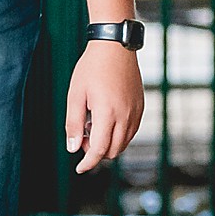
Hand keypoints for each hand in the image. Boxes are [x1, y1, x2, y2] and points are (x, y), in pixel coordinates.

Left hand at [66, 41, 143, 173]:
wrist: (114, 47)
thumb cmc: (91, 69)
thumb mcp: (75, 95)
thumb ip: (73, 124)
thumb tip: (73, 149)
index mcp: (108, 114)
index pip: (99, 150)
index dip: (88, 163)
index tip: (79, 169)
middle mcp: (126, 116)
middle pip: (113, 150)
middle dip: (96, 152)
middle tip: (82, 136)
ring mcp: (136, 112)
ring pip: (123, 143)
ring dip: (108, 144)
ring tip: (92, 124)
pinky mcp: (141, 106)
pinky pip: (131, 131)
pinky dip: (118, 135)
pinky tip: (105, 120)